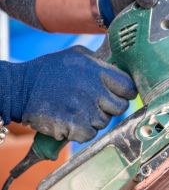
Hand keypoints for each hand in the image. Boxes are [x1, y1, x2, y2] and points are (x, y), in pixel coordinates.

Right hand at [6, 47, 136, 142]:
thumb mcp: (77, 55)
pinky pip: (89, 134)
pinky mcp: (74, 126)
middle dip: (109, 107)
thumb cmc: (49, 70)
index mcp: (99, 72)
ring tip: (75, 109)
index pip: (129, 87)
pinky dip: (81, 131)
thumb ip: (100, 62)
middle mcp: (95, 90)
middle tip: (92, 103)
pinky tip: (69, 120)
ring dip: (92, 119)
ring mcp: (85, 110)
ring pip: (104, 122)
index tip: (116, 94)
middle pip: (120, 107)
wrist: (19, 88)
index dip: (124, 93)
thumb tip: (119, 67)